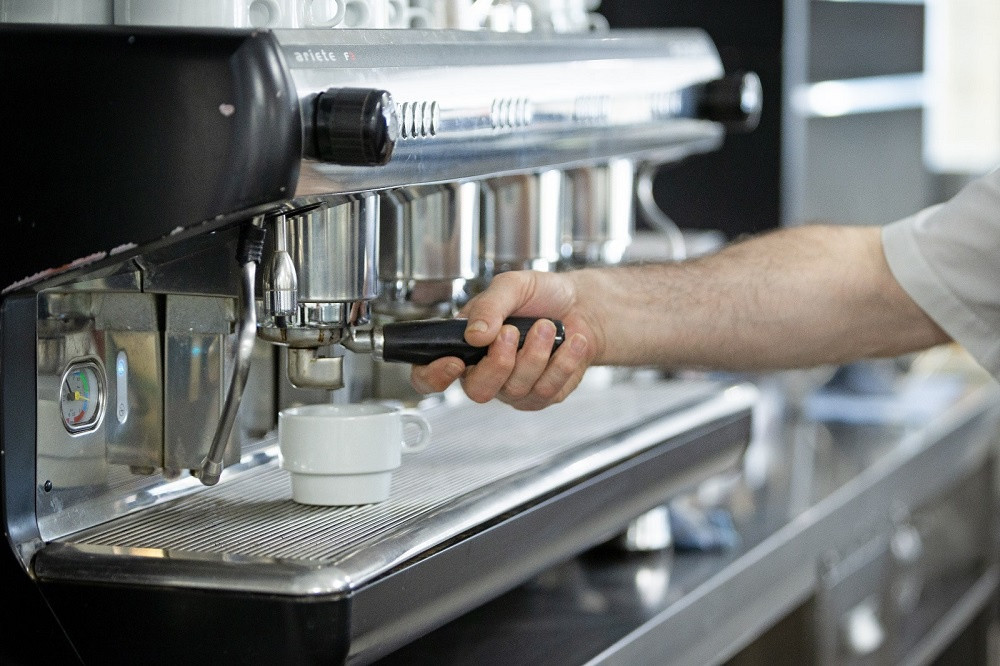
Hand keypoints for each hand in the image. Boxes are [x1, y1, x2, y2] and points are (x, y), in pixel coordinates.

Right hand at [410, 270, 600, 409]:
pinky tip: (571, 342)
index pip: (429, 375)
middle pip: (477, 390)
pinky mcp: (543, 395)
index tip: (454, 362)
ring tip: (548, 327)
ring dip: (536, 354)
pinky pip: (548, 390)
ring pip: (516, 389)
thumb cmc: (541, 295)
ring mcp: (513, 388)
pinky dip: (563, 362)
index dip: (433, 376)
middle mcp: (484, 371)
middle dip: (499, 362)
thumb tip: (474, 334)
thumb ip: (489, 306)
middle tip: (513, 331)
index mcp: (464, 345)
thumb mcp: (511, 286)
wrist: (581, 304)